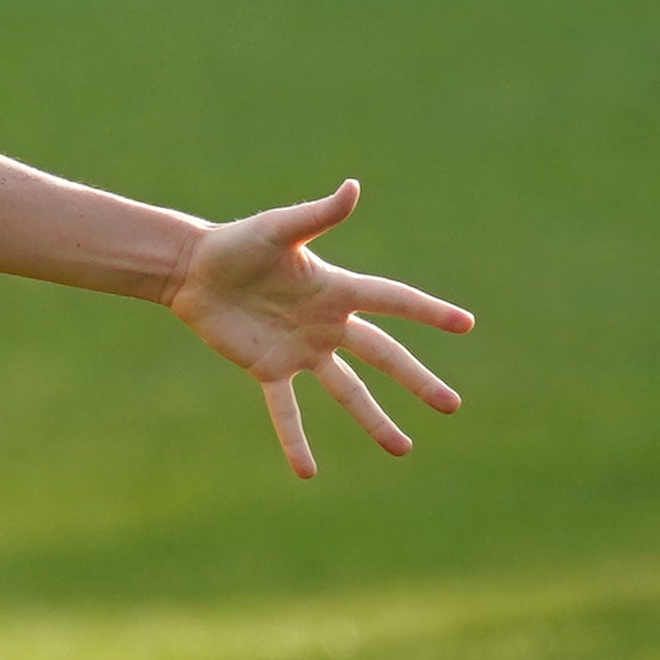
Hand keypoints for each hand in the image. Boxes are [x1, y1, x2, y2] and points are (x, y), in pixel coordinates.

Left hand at [165, 179, 471, 479]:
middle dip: (417, 380)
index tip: (466, 325)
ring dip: (374, 419)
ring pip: (347, 391)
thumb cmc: (237, 243)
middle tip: (451, 405)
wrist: (192, 269)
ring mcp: (301, 350)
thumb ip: (317, 215)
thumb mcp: (278, 228)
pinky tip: (307, 472)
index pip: (394, 302)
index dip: (429, 312)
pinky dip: (295, 440)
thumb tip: (353, 187)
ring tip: (403, 449)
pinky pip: (286, 410)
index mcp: (337, 289)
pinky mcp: (269, 369)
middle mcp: (328, 324)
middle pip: (383, 356)